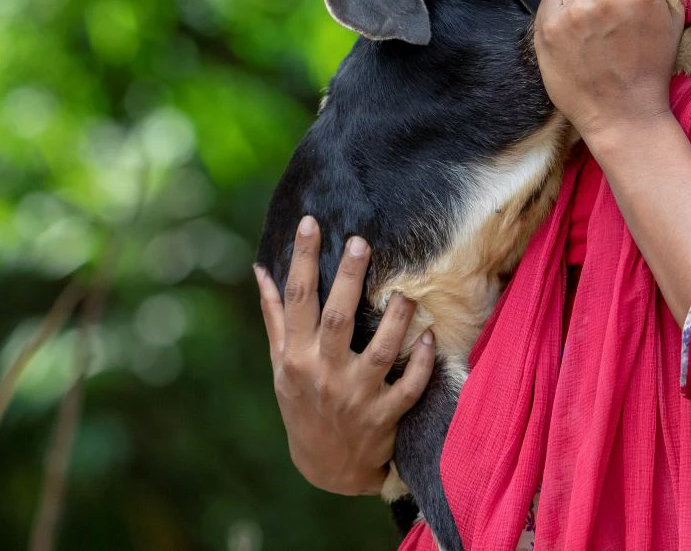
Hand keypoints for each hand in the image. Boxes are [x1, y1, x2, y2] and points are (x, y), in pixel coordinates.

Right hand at [253, 216, 435, 494]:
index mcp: (295, 356)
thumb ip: (276, 317)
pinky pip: (409, 385)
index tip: (309, 222)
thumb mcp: (281, 365)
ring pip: (380, 350)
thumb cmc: (303, 404)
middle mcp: (323, 373)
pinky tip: (428, 336)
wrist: (326, 468)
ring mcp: (355, 396)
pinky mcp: (384, 416)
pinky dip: (421, 361)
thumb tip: (261, 270)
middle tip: (361, 242)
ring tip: (406, 293)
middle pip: (336, 319)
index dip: (303, 259)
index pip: (297, 299)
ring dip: (396, 319)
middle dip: (349, 279)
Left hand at [534, 0, 683, 146]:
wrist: (623, 115)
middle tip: (609, 9)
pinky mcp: (547, 27)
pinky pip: (551, 0)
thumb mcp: (670, 18)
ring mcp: (573, 10)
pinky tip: (575, 39)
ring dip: (581, 0)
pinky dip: (560, 15)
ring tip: (593, 31)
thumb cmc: (651, 66)